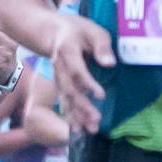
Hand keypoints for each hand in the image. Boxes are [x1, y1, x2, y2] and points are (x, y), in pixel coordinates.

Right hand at [51, 12, 116, 134]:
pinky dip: (70, 117)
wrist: (51, 32)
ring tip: (89, 130)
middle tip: (95, 121)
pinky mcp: (60, 85)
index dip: (87, 84)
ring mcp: (58, 77)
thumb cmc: (78, 30)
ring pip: (65, 99)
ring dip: (76, 116)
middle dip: (81, 107)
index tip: (101, 96)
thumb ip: (102, 46)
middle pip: (69, 90)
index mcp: (67, 51)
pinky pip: (64, 102)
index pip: (76, 71)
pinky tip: (77, 131)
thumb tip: (110, 64)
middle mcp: (60, 67)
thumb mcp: (93, 30)